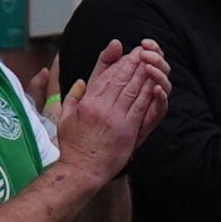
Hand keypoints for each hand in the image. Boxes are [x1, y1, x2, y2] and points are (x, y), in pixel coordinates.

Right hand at [58, 39, 170, 171]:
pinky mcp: (129, 130)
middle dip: (134, 64)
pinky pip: (141, 108)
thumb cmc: (73, 144)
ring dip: (143, 75)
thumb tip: (82, 81)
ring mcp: (117, 119)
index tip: (127, 54)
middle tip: (143, 53)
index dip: (119, 64)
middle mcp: (102, 108)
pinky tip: (155, 84)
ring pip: (133, 91)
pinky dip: (149, 94)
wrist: (83, 168)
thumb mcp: (65, 117)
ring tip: (150, 62)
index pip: (106, 77)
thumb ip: (73, 97)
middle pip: (122, 80)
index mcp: (87, 103)